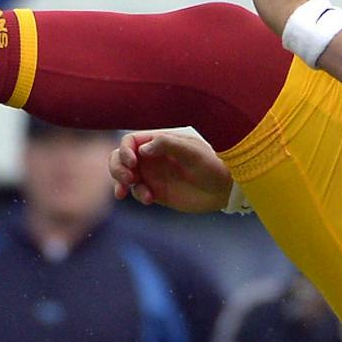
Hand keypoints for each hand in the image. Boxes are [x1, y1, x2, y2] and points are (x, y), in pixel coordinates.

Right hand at [110, 129, 232, 214]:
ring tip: (129, 192)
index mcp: (159, 142)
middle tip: (127, 178)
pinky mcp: (155, 191)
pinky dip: (137, 195)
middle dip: (117, 168)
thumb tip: (142, 149)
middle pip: (120, 158)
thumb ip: (167, 145)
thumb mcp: (192, 152)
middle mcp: (152, 157)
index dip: (125, 151)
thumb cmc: (213, 165)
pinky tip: (149, 199)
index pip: (130, 142)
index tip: (132, 163)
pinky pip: (136, 192)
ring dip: (122, 183)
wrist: (225, 189)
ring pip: (124, 175)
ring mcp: (152, 174)